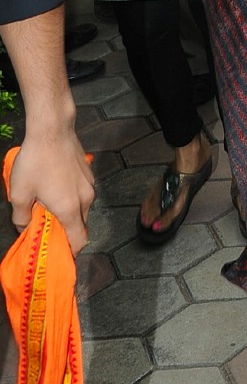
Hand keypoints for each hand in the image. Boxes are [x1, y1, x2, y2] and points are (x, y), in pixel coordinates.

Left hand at [9, 127, 94, 254]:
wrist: (52, 129)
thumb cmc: (35, 163)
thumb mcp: (19, 194)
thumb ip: (21, 218)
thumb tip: (24, 228)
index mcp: (70, 209)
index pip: (79, 240)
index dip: (71, 252)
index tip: (59, 253)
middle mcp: (85, 199)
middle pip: (81, 225)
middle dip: (67, 231)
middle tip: (47, 228)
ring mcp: (90, 185)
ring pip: (82, 208)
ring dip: (69, 213)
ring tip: (49, 204)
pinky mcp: (88, 173)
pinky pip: (82, 193)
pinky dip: (72, 198)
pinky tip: (55, 186)